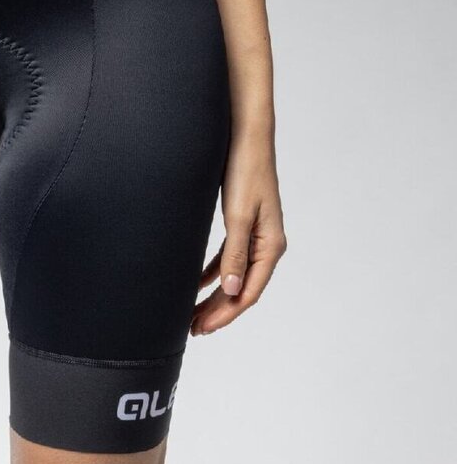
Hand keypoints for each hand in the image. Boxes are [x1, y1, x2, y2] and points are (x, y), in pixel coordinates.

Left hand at [192, 131, 286, 336]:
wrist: (245, 135)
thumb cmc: (245, 170)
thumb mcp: (238, 216)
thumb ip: (235, 254)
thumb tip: (230, 290)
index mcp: (270, 246)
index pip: (248, 292)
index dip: (226, 313)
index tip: (203, 328)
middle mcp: (266, 244)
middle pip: (241, 288)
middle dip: (218, 310)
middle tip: (193, 328)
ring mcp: (255, 234)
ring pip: (234, 275)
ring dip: (215, 295)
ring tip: (194, 313)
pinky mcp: (243, 223)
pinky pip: (228, 258)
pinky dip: (212, 272)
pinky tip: (196, 283)